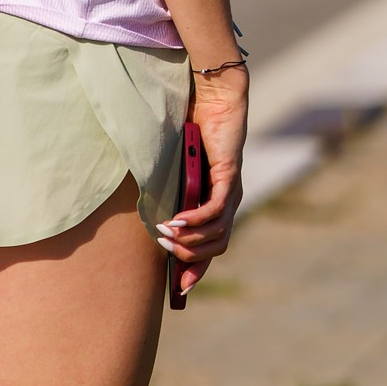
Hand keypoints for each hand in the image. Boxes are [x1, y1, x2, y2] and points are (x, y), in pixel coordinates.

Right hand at [156, 65, 247, 297]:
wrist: (212, 96)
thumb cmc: (192, 131)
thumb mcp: (177, 170)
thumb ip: (172, 192)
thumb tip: (155, 220)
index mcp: (218, 203)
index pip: (213, 247)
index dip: (198, 270)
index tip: (181, 289)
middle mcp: (229, 201)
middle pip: (216, 247)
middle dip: (189, 257)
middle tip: (164, 250)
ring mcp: (231, 190)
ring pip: (217, 234)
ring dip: (189, 240)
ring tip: (165, 235)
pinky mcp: (229, 176)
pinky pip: (214, 210)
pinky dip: (194, 221)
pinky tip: (175, 222)